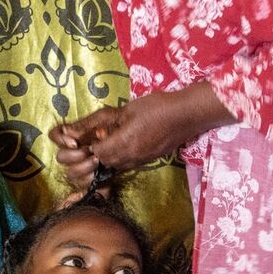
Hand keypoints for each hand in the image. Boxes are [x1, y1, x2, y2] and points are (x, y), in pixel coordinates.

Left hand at [48, 91, 194, 185]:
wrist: (186, 116)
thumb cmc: (157, 107)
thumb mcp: (127, 109)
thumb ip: (105, 122)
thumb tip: (86, 130)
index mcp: (123, 143)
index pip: (96, 153)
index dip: (89, 146)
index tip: (89, 136)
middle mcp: (130, 157)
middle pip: (104, 163)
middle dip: (96, 154)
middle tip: (95, 139)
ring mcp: (140, 161)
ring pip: (115, 166)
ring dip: (107, 157)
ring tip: (108, 141)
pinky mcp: (148, 161)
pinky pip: (127, 164)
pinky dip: (119, 158)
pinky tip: (122, 145)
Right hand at [50, 106, 125, 188]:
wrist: (147, 133)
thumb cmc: (127, 121)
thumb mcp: (107, 118)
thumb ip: (86, 126)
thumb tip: (70, 135)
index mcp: (79, 132)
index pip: (56, 134)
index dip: (59, 139)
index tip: (74, 143)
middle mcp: (80, 149)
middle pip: (61, 157)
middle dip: (72, 157)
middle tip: (89, 153)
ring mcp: (88, 164)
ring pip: (71, 173)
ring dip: (81, 170)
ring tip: (97, 163)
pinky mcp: (99, 176)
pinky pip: (86, 185)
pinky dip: (90, 183)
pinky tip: (100, 176)